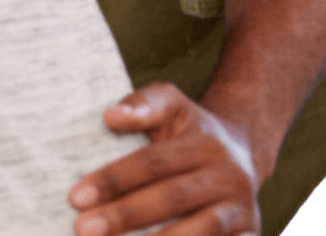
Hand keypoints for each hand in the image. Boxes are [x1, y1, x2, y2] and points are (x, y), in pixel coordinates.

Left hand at [69, 83, 260, 235]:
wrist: (243, 150)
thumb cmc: (189, 128)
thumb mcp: (170, 103)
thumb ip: (142, 104)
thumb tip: (111, 116)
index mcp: (205, 144)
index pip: (152, 163)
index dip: (114, 180)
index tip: (76, 197)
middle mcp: (229, 178)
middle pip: (172, 199)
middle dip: (125, 216)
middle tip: (83, 229)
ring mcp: (242, 211)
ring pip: (200, 232)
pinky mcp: (250, 234)